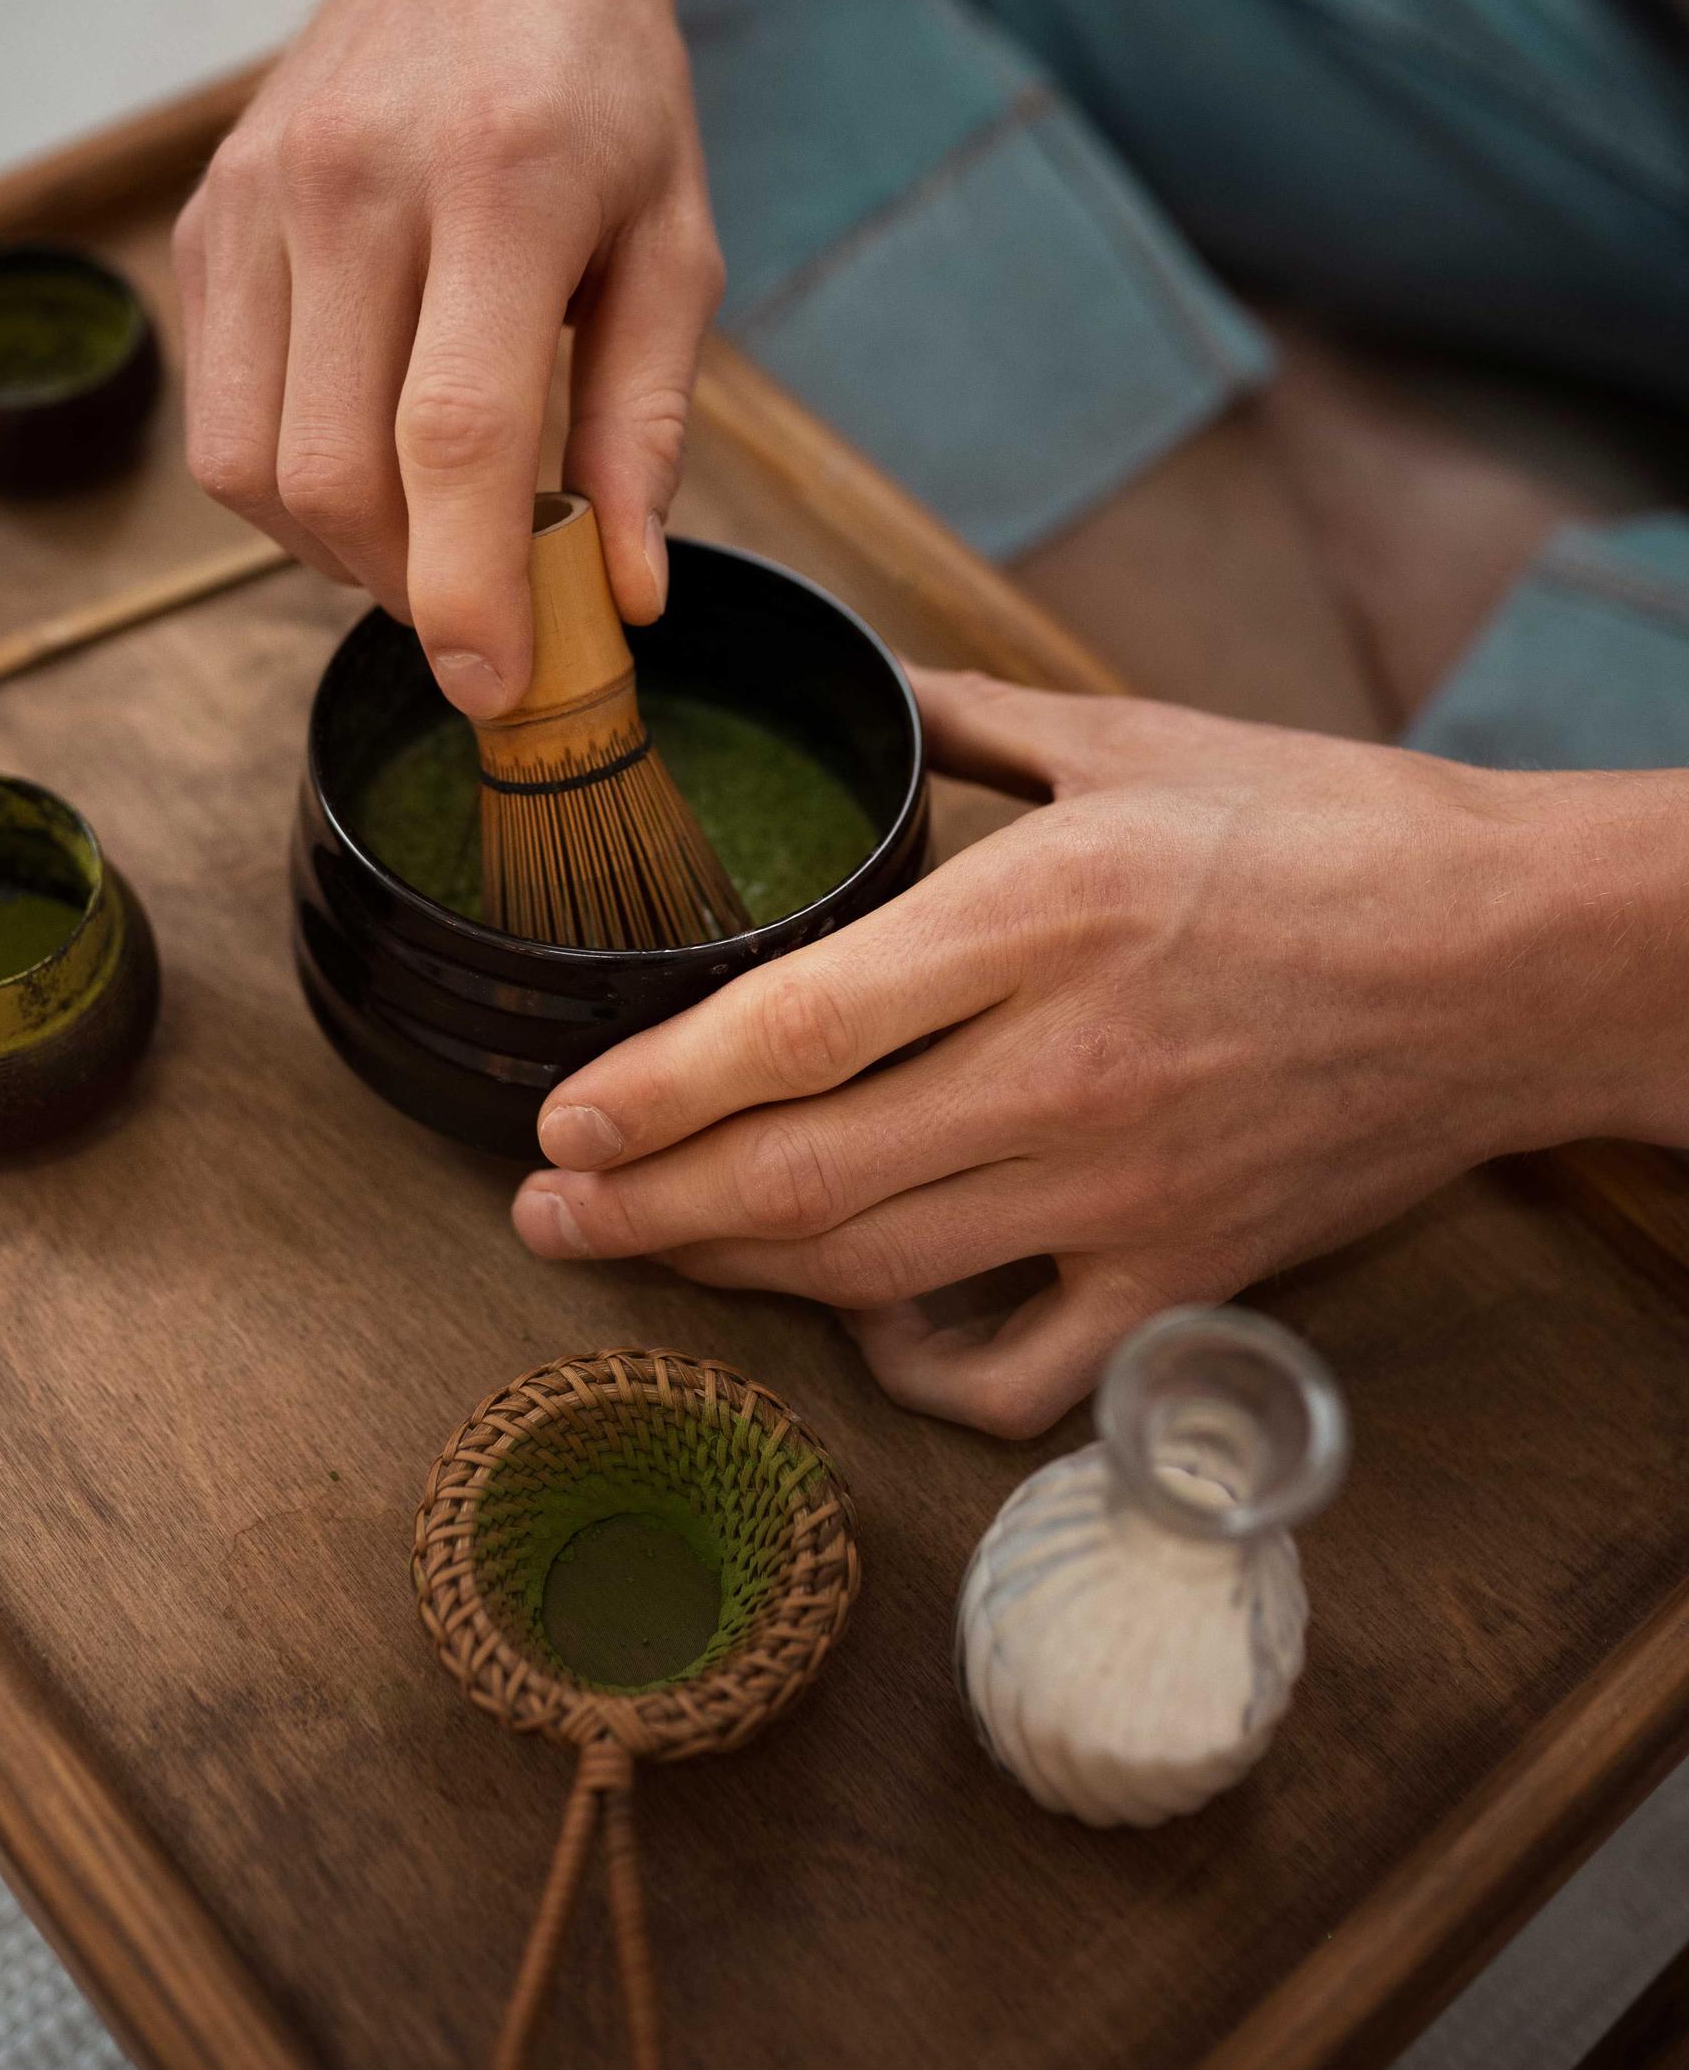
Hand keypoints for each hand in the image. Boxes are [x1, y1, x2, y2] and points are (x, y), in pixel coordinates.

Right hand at [175, 0, 720, 714]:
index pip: (454, 436)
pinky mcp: (204, 222)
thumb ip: (645, 426)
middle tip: (484, 613)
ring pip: (254, 467)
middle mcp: (352, 186)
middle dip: (408, 589)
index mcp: (500, 185)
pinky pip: (224, 416)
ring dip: (339, 552)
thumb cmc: (605, 94)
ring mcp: (257, 200)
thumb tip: (623, 595)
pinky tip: (370, 459)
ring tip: (429, 538)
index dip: (469, 588)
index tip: (496, 686)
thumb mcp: (677, 247)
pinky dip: (289, 484)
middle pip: (335, 476)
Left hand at [511, 669, 1610, 1435]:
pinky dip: (920, 1368)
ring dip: (737, 1272)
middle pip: (805, 1176)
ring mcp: (1129, 1191)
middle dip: (646, 1210)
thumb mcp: (1134, 739)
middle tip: (548, 1218)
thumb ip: (963, 723)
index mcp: (1044, 913)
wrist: (1520, 958)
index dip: (655, 1091)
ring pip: (880, 1273)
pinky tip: (866, 1322)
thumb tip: (849, 697)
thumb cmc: (1332, 832)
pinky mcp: (1190, 1278)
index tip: (559, 1124)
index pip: (796, 1028)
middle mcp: (1069, 1066)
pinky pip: (1020, 1373)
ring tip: (647, 1254)